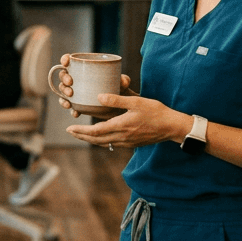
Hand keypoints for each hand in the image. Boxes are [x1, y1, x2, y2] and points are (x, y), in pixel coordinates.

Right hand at [54, 52, 135, 115]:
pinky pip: (70, 106)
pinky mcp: (78, 104)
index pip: (71, 61)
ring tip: (70, 97)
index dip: (65, 59)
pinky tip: (75, 113)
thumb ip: (124, 80)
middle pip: (64, 75)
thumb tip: (123, 81)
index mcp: (85, 68)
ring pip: (63, 90)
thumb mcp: (122, 84)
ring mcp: (76, 92)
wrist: (120, 106)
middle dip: (63, 78)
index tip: (66, 62)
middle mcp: (78, 79)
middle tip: (70, 82)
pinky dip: (70, 110)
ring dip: (63, 92)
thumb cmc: (119, 89)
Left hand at [65, 92, 189, 149]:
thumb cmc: (156, 112)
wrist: (171, 127)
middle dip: (82, 136)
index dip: (81, 131)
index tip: (69, 128)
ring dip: (90, 139)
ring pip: (103, 143)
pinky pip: (112, 143)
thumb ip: (117, 99)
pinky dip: (102, 140)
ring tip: (81, 134)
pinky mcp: (132, 143)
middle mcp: (122, 137)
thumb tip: (99, 96)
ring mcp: (127, 142)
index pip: (95, 132)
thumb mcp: (136, 102)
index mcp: (121, 126)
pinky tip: (100, 136)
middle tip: (70, 132)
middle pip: (96, 140)